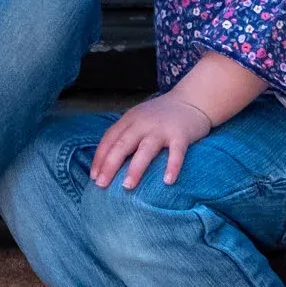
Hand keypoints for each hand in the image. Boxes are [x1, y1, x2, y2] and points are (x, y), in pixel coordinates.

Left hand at [91, 95, 216, 190]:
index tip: (93, 177)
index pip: (109, 139)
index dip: (100, 158)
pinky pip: (176, 152)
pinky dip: (172, 166)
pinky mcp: (181, 134)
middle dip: (110, 165)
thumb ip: (126, 135)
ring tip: (127, 186)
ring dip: (135, 168)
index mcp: (130, 119)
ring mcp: (162, 129)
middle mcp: (143, 123)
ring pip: (145, 149)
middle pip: (122, 144)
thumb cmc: (162, 116)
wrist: (192, 100)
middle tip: (101, 184)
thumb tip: (107, 164)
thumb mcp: (139, 119)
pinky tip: (168, 181)